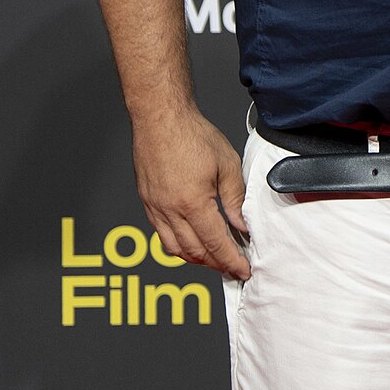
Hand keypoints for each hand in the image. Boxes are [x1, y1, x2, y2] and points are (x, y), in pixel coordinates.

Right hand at [131, 108, 250, 279]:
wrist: (161, 120)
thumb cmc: (193, 136)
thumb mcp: (227, 165)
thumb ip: (235, 199)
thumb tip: (241, 225)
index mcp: (192, 203)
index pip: (215, 243)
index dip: (230, 260)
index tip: (243, 270)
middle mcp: (169, 211)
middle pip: (193, 251)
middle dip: (214, 264)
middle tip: (232, 267)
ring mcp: (155, 208)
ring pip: (174, 248)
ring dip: (195, 258)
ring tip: (214, 259)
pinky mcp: (147, 202)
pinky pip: (161, 234)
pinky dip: (177, 245)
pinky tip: (190, 241)